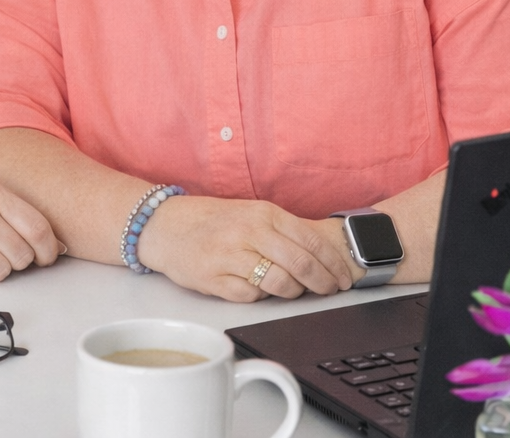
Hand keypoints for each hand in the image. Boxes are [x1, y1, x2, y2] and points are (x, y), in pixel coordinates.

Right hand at [137, 195, 354, 301]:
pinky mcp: (214, 279)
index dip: (333, 264)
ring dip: (294, 292)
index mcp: (263, 213)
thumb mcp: (251, 213)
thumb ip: (283, 231)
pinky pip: (252, 296)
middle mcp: (248, 232)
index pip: (311, 241)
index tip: (344, 276)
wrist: (166, 225)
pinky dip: (263, 297)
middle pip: (300, 265)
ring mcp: (230, 256)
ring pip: (279, 284)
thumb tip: (322, 258)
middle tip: (331, 290)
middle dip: (323, 283)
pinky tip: (262, 290)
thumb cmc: (214, 221)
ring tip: (295, 291)